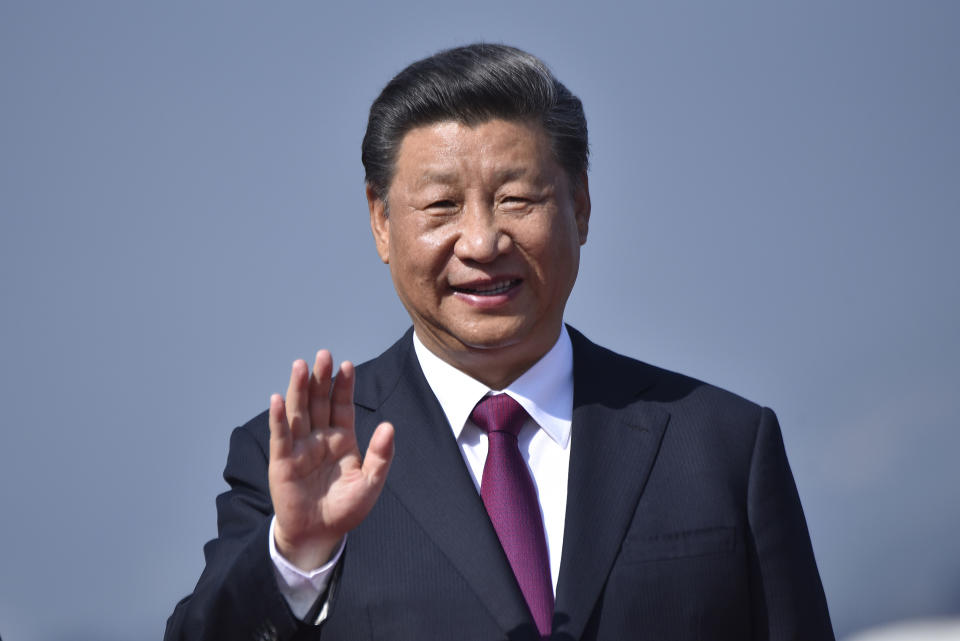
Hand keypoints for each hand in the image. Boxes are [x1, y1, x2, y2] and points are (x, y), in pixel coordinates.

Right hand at [268, 350, 394, 570]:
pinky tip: (278, 399)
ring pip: (299, 412)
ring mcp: (300, 447)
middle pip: (319, 401)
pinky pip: (281, 437)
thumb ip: (381, 456)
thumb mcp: (370, 483)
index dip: (343, 386)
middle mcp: (320, 437)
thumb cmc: (346, 509)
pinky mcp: (283, 462)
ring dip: (298, 389)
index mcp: (342, 438)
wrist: (319, 535)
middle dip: (320, 378)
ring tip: (300, 365)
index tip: (347, 366)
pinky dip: (279, 419)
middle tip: (323, 354)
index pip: (342, 405)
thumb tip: (389, 426)